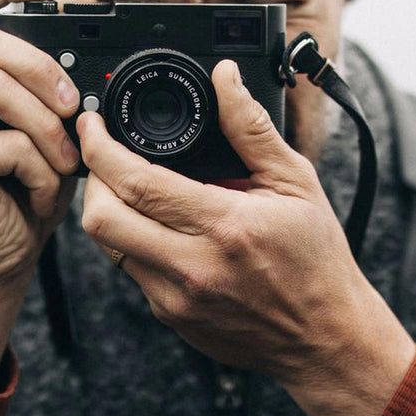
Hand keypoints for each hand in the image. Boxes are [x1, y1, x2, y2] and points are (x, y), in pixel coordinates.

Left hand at [77, 60, 414, 415]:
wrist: (324, 338)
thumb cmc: (316, 260)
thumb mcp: (296, 182)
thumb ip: (251, 128)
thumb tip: (224, 77)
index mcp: (224, 227)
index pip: (136, 183)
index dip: (100, 147)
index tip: (93, 124)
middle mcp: (192, 268)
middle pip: (100, 219)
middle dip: (91, 177)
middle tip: (105, 156)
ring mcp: (175, 300)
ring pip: (109, 247)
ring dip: (111, 210)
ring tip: (136, 189)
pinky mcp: (170, 318)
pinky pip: (131, 271)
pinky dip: (135, 241)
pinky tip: (164, 228)